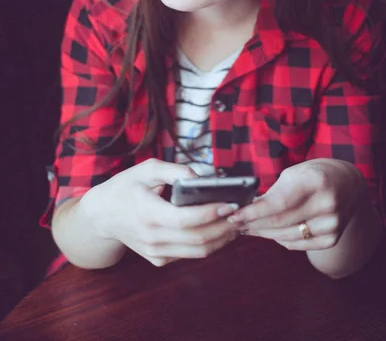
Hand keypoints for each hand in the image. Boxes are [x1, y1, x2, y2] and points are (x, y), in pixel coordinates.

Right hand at [80, 159, 239, 265]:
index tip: (230, 202)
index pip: (187, 220)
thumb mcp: (146, 169)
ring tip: (236, 222)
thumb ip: (175, 171)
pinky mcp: (159, 260)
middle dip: (225, 227)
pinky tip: (219, 229)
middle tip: (241, 212)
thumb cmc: (125, 187)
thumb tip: (202, 178)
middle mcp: (152, 238)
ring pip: (198, 252)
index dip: (212, 213)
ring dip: (222, 239)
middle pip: (198, 239)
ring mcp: (155, 253)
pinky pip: (190, 254)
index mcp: (148, 214)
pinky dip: (209, 243)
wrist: (101, 216)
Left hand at [229, 159, 368, 250]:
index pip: (279, 203)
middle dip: (254, 223)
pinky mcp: (332, 238)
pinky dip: (280, 239)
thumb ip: (274, 192)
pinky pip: (298, 244)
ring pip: (287, 236)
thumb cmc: (315, 174)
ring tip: (248, 228)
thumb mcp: (295, 173)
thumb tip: (248, 208)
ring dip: (263, 234)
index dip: (254, 212)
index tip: (235, 215)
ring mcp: (332, 224)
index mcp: (316, 181)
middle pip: (281, 222)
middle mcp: (327, 204)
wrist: (348, 185)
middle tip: (236, 223)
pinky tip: (268, 233)